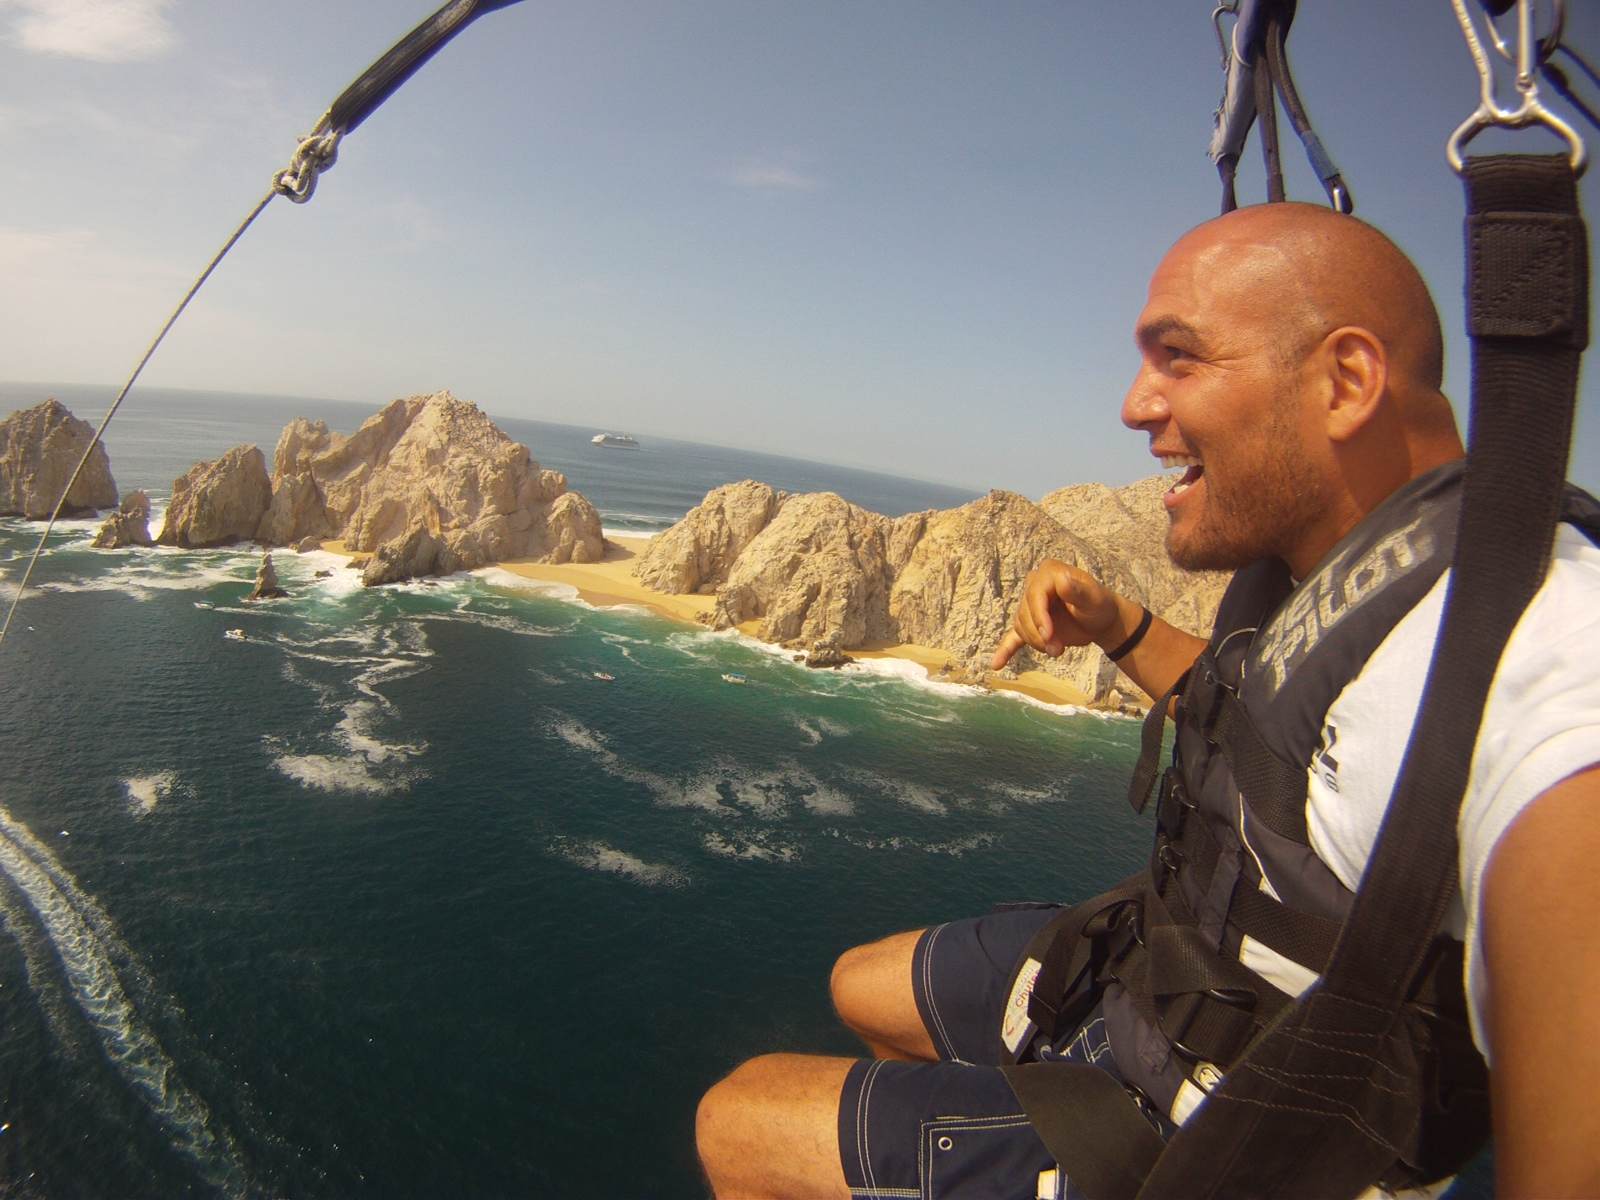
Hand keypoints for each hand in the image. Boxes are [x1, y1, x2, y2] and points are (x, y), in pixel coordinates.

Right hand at [990, 559, 1121, 669]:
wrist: (1100, 621)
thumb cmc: (1099, 606)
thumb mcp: (1094, 598)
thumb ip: (1078, 591)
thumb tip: (1062, 581)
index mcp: (1049, 573)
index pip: (1034, 595)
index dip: (1039, 617)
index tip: (1049, 635)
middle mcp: (1035, 585)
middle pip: (1025, 613)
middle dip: (1040, 635)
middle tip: (1059, 651)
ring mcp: (1030, 605)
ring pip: (1020, 626)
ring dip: (1036, 643)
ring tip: (1057, 651)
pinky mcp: (1029, 623)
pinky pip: (1012, 636)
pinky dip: (1005, 650)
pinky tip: (996, 664)